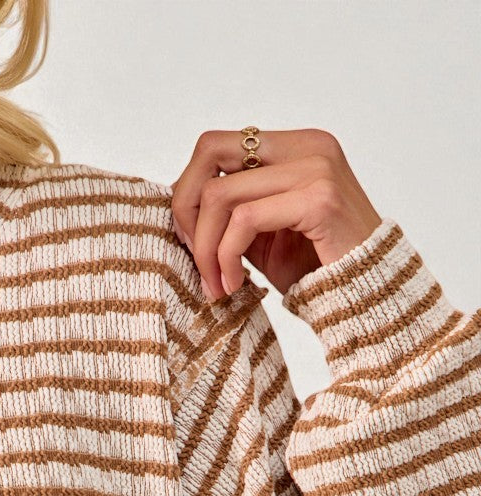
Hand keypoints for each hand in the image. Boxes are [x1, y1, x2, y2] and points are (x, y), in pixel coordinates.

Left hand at [169, 127, 382, 299]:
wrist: (368, 298)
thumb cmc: (317, 269)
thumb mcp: (262, 236)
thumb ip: (230, 214)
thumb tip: (180, 210)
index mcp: (293, 147)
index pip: (215, 145)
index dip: (188, 191)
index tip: (189, 240)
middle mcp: (307, 145)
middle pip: (209, 152)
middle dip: (186, 211)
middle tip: (193, 262)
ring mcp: (316, 167)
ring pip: (221, 194)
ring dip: (206, 249)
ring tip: (215, 285)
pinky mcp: (319, 198)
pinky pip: (244, 219)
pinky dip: (227, 257)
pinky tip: (234, 286)